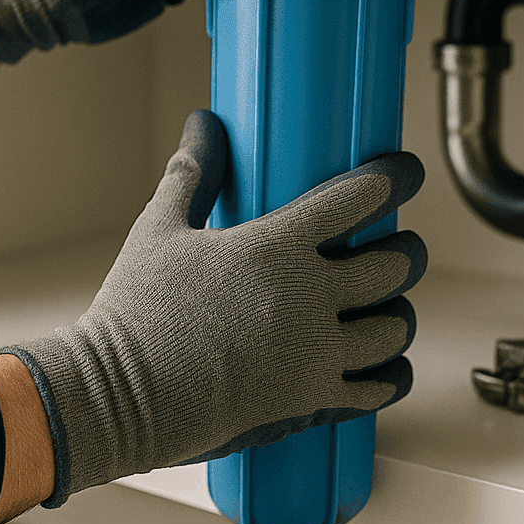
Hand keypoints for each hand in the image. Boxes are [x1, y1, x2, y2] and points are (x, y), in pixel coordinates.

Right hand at [6, 109, 426, 505]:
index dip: (395, 177)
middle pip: (396, 264)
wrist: (118, 397)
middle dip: (405, 250)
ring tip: (385, 307)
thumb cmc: (133, 312)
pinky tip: (383, 364)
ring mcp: (314, 353)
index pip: (361, 197)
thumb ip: (194, 173)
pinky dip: (389, 373)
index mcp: (277, 246)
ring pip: (396, 327)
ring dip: (398, 312)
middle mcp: (308, 297)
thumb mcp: (159, 229)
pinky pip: (378, 387)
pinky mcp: (310, 401)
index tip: (404, 172)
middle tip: (397, 246)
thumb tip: (205, 122)